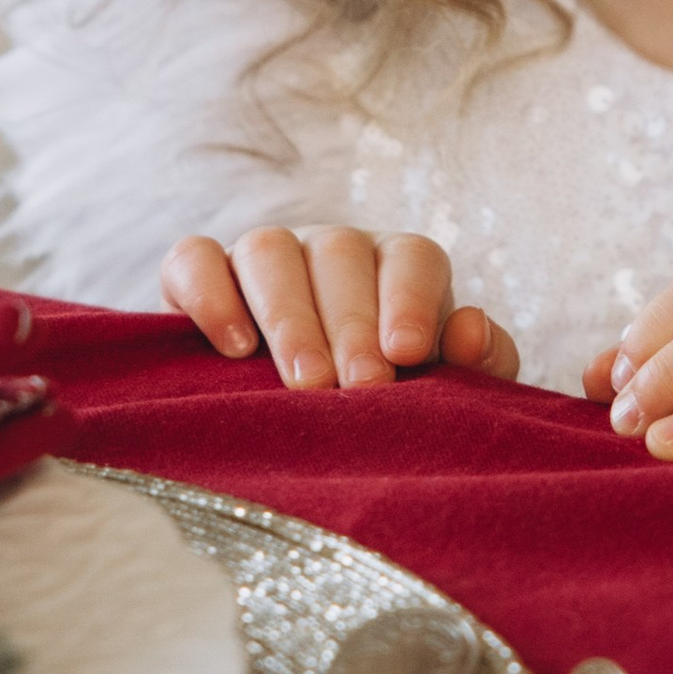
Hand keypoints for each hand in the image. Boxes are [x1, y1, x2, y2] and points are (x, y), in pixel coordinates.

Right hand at [163, 228, 520, 391]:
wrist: (287, 423)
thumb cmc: (383, 405)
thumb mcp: (441, 391)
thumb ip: (477, 366)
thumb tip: (470, 328)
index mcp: (397, 268)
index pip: (413, 257)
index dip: (410, 299)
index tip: (406, 354)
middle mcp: (332, 251)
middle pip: (341, 254)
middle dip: (350, 325)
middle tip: (355, 390)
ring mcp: (264, 256)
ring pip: (270, 250)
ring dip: (288, 316)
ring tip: (304, 384)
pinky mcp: (197, 274)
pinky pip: (195, 259)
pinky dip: (211, 294)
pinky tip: (233, 347)